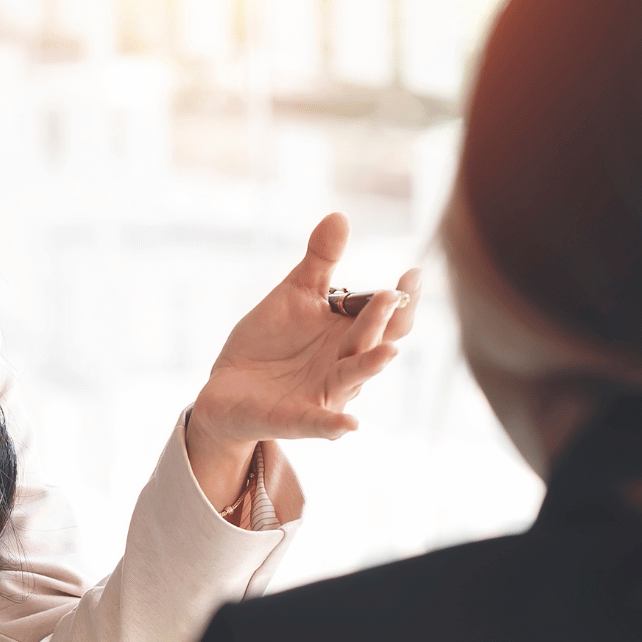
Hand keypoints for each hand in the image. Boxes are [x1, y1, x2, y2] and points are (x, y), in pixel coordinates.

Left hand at [188, 212, 420, 509]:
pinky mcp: (295, 419)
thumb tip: (339, 216)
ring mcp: (323, 394)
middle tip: (391, 294)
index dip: (401, 297)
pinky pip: (318, 422)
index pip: (386, 316)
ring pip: (352, 379)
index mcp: (349, 334)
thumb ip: (320, 262)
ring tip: (388, 352)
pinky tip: (349, 424)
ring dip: (370, 365)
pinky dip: (334, 423)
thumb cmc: (270, 342)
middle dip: (382, 320)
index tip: (413, 273)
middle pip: (373, 342)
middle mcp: (344, 365)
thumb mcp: (295, 295)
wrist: (228, 387)